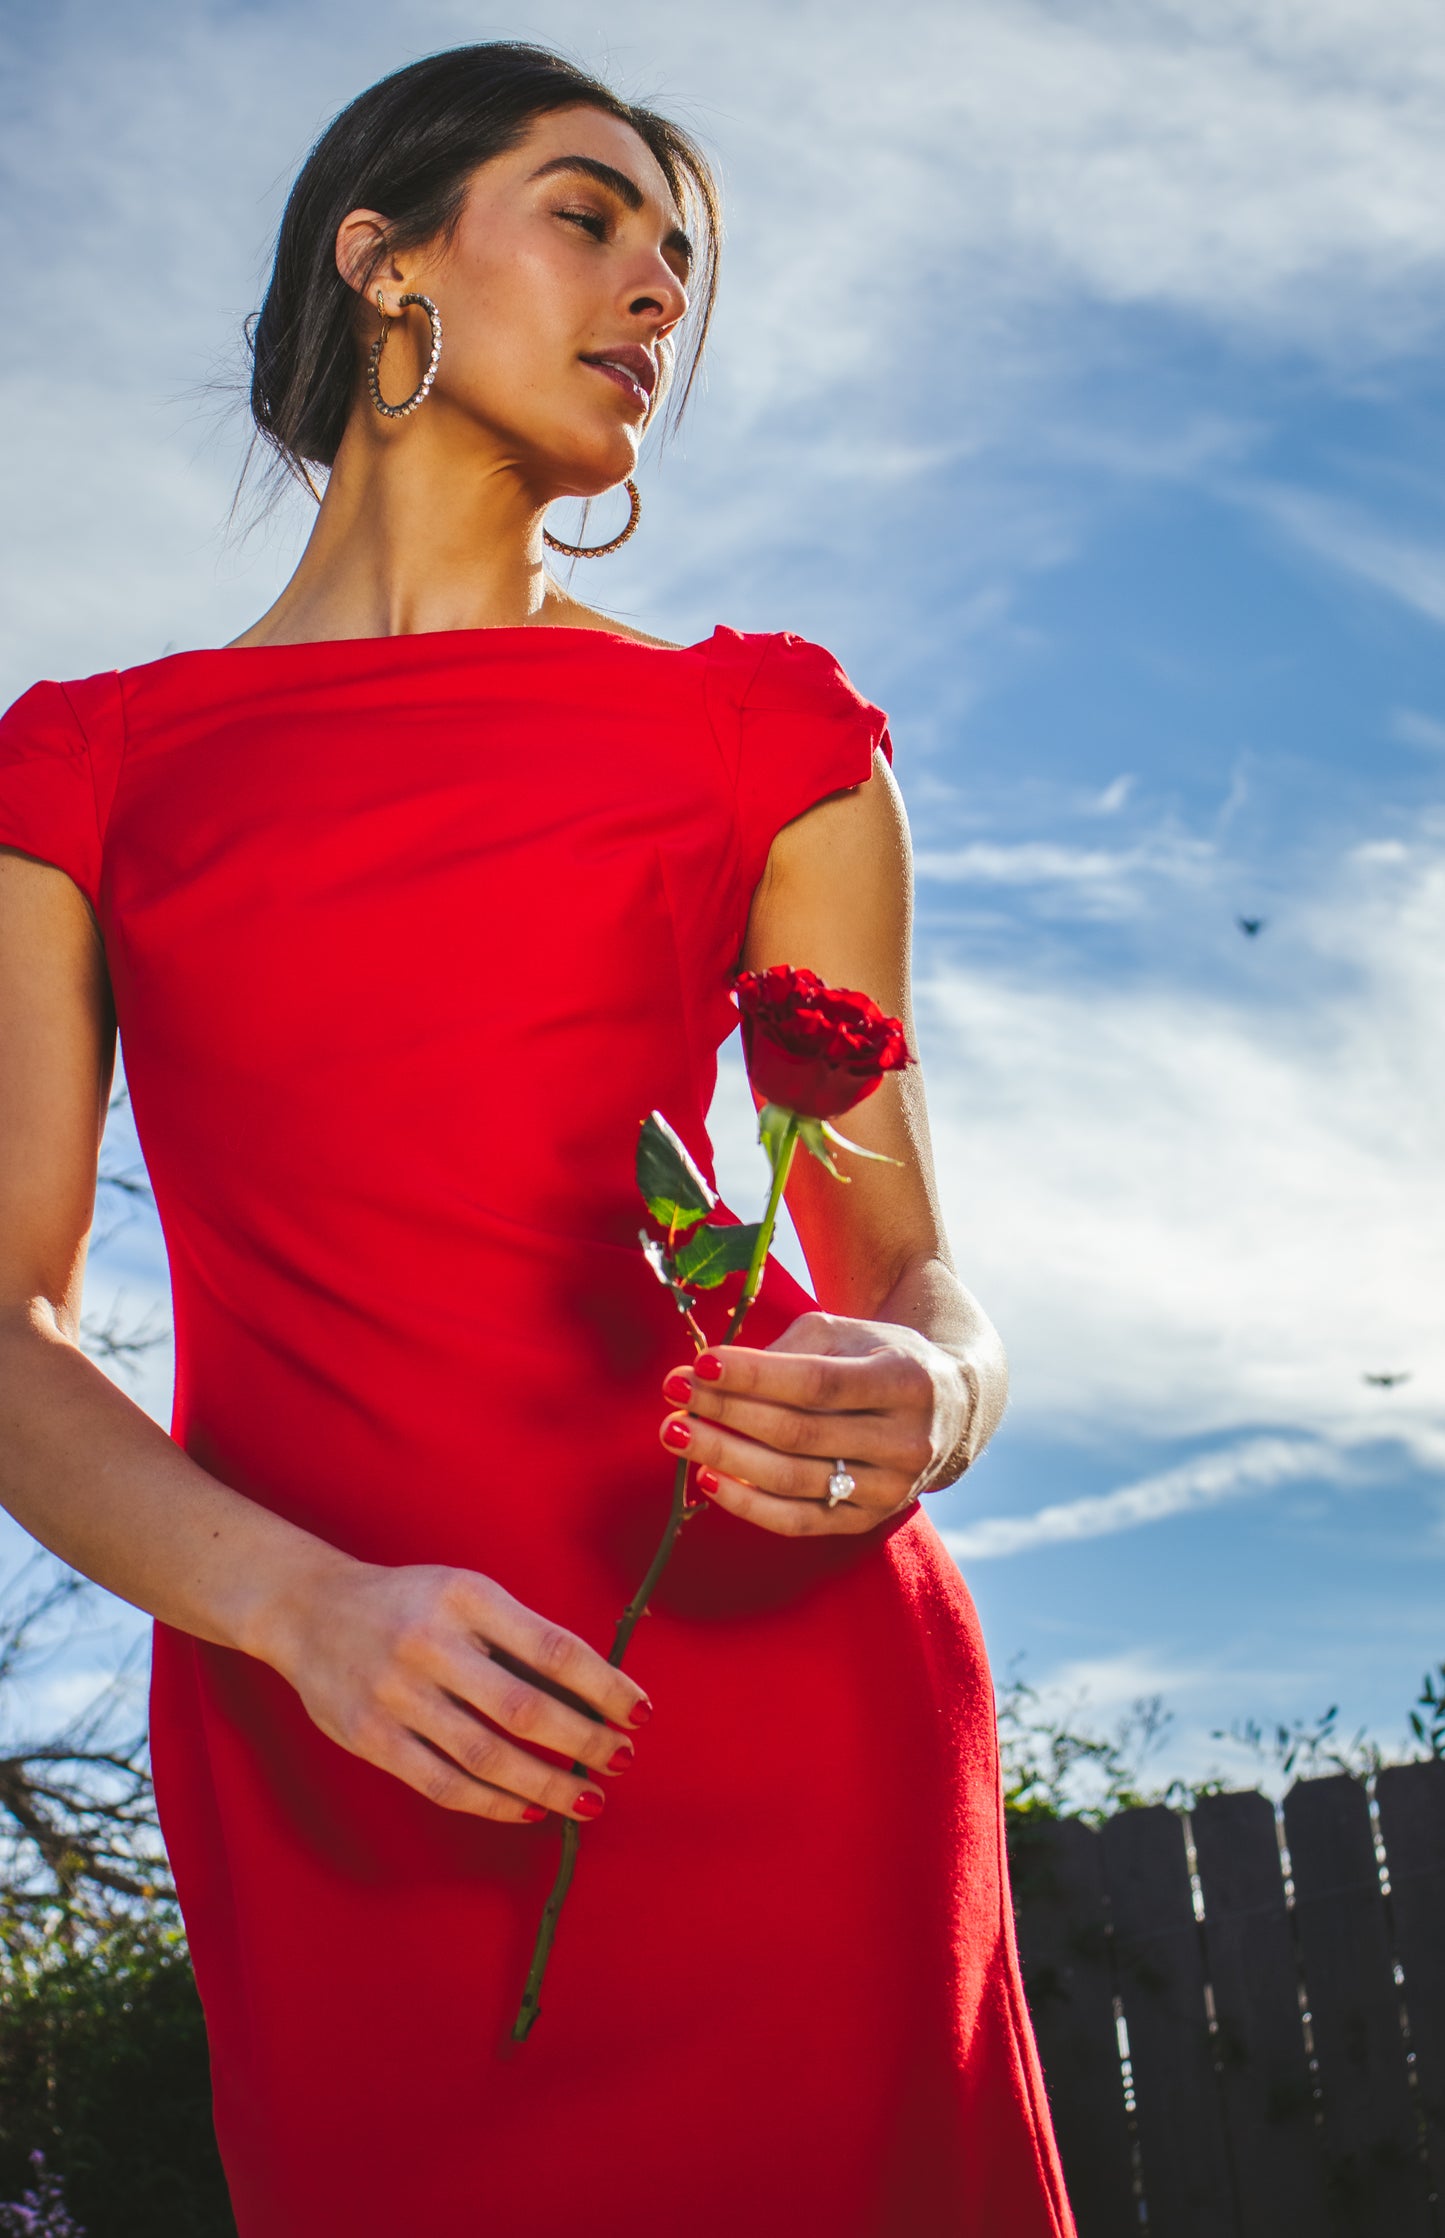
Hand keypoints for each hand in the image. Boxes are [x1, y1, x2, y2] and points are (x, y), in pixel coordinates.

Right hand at [263, 1557, 651, 1823]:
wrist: (309, 1610)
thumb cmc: (408, 1602)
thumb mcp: (465, 1594)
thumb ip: (520, 1635)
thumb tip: (594, 1691)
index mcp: (465, 1597)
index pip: (552, 1648)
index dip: (603, 1686)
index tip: (639, 1711)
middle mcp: (430, 1643)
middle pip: (524, 1708)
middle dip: (583, 1741)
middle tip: (622, 1759)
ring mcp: (396, 1694)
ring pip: (487, 1756)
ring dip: (547, 1784)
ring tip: (588, 1798)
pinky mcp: (370, 1737)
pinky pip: (442, 1782)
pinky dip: (493, 1802)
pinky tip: (529, 1809)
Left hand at [657, 1309, 977, 1536]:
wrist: (951, 1409)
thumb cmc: (879, 1358)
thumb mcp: (847, 1334)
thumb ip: (786, 1351)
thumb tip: (710, 1373)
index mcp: (906, 1380)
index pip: (818, 1383)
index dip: (755, 1376)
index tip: (700, 1363)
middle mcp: (906, 1440)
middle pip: (800, 1433)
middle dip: (727, 1412)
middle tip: (673, 1394)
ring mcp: (892, 1488)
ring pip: (794, 1479)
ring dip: (725, 1455)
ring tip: (676, 1432)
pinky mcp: (870, 1520)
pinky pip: (800, 1521)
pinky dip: (748, 1504)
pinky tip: (708, 1476)